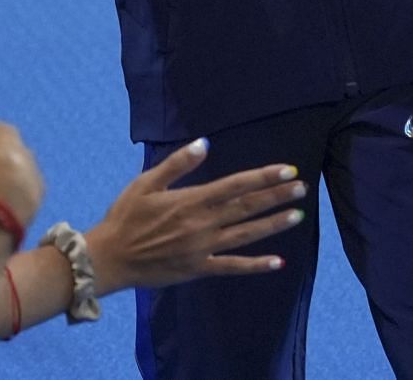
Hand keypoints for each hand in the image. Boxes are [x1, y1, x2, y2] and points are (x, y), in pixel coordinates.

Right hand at [87, 141, 304, 292]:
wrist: (111, 257)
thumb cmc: (125, 216)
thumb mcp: (146, 182)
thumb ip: (177, 164)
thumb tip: (204, 144)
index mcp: (191, 200)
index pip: (235, 185)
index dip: (263, 177)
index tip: (286, 170)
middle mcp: (202, 224)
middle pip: (247, 207)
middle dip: (276, 196)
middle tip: (301, 188)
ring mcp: (203, 248)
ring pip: (246, 234)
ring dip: (273, 224)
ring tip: (297, 214)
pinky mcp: (200, 269)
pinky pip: (233, 266)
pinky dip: (256, 265)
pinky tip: (277, 261)